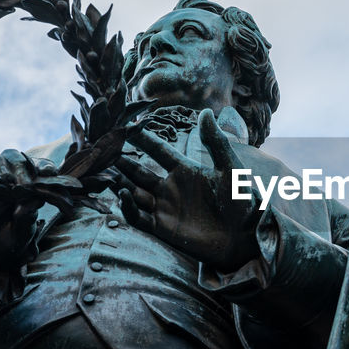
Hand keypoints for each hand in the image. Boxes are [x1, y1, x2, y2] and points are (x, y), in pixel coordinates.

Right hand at [116, 108, 259, 269]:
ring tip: (105, 169)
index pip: (157, 150)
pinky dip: (127, 206)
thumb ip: (216, 142)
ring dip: (119, 181)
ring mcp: (165, 207)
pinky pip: (138, 216)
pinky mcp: (162, 227)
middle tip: (103, 148)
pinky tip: (123, 194)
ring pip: (134, 192)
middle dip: (121, 160)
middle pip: (138, 171)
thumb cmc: (242, 201)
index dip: (142, 138)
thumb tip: (207, 111)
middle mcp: (170, 187)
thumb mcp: (230, 169)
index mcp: (185, 169)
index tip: (125, 125)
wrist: (245, 237)